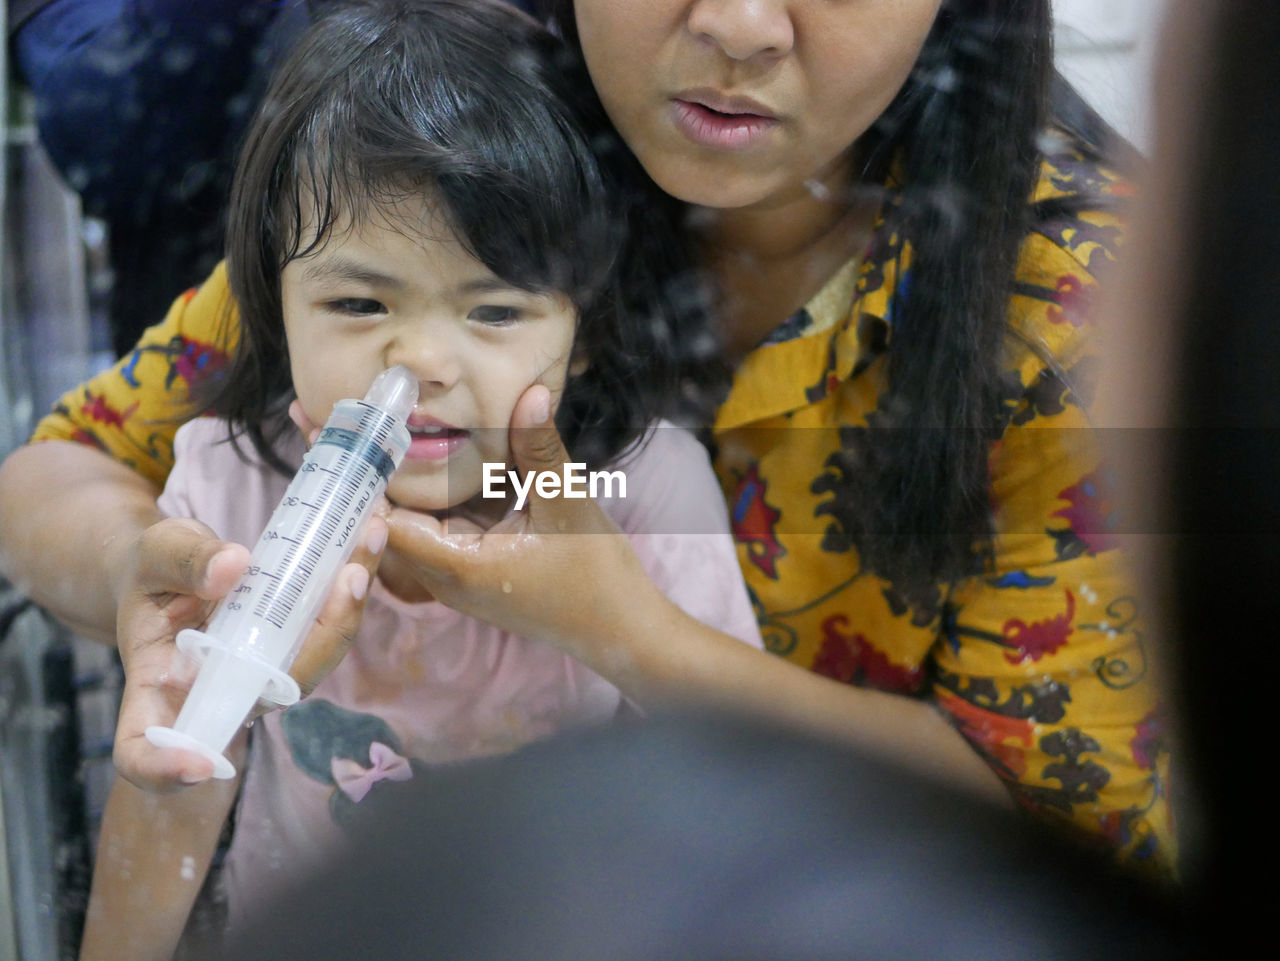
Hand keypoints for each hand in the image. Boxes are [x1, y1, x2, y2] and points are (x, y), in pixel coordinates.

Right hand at [112, 506, 386, 792]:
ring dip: (349, 607)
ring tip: (370, 540)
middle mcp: (215, 695)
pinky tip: (368, 541)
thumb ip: (185, 561)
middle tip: (349, 575)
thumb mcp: (154, 555)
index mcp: (156, 687)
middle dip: (323, 640)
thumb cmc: (150, 573)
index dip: (167, 769)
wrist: (173, 567)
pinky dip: (349, 590)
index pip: (145, 750)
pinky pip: (324, 632)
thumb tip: (234, 565)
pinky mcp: (289, 652)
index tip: (200, 766)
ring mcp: (259, 677)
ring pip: (311, 662)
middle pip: (269, 695)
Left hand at [384, 385, 653, 654]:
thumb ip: (540, 447)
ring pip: (424, 521)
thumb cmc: (596, 575)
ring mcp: (460, 577)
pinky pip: (450, 527)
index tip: (373, 431)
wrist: (620, 628)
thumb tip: (529, 391)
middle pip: (397, 520)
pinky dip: (453, 496)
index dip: (376, 479)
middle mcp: (447, 578)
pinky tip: (462, 460)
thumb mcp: (567, 502)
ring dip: (425, 482)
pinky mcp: (476, 571)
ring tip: (415, 427)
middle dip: (394, 472)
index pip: (387, 523)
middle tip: (385, 416)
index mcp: (457, 566)